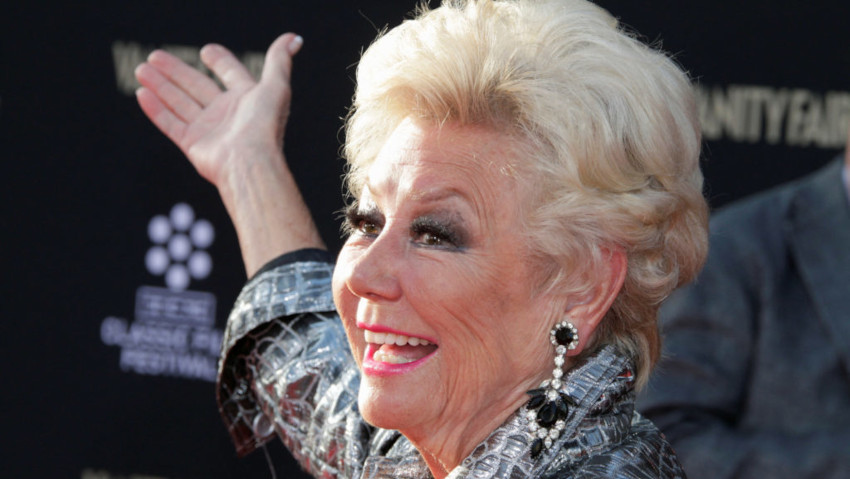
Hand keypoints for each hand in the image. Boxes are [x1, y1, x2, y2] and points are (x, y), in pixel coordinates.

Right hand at [135, 33, 301, 186]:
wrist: (249, 162)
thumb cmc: (265, 126)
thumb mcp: (276, 86)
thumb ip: (279, 60)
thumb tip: (294, 38)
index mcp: (247, 99)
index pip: (231, 74)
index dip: (221, 61)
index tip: (206, 50)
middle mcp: (227, 114)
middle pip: (197, 86)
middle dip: (175, 71)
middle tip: (155, 55)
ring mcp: (209, 130)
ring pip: (179, 102)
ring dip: (160, 85)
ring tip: (141, 69)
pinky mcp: (193, 145)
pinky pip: (170, 124)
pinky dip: (156, 110)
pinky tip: (142, 94)